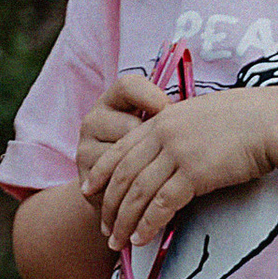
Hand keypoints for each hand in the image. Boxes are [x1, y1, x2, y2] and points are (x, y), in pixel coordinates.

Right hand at [74, 70, 165, 197]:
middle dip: (153, 142)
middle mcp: (94, 120)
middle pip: (129, 124)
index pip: (128, 86)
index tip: (170, 113)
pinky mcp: (87, 176)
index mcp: (113, 100)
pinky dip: (136, 184)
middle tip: (167, 153)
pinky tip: (146, 187)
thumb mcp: (158, 128)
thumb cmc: (152, 152)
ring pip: (123, 154)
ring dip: (145, 166)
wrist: (125, 193)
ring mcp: (85, 147)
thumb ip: (169, 117)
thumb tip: (192, 111)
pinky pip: (116, 179)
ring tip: (155, 173)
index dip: (152, 97)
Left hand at [85, 89, 272, 259]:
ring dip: (124, 221)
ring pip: (138, 192)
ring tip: (116, 243)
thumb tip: (173, 155)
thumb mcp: (203, 118)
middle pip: (124, 175)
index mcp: (163, 119)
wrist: (272, 121)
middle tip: (103, 229)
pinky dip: (148, 224)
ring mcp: (178, 152)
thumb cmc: (247, 120)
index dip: (101, 172)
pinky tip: (140, 239)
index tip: (89, 190)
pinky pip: (162, 204)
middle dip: (108, 205)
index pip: (121, 149)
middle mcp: (164, 133)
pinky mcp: (195, 172)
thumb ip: (181, 132)